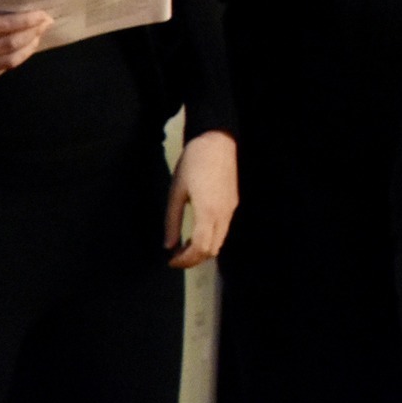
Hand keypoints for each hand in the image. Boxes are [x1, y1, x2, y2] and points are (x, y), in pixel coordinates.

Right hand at [0, 0, 53, 83]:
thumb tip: (30, 11)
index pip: (5, 26)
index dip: (27, 21)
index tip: (43, 15)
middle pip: (10, 45)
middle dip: (33, 34)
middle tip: (45, 24)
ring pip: (10, 61)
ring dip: (29, 48)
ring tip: (38, 36)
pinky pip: (1, 69)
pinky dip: (16, 58)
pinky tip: (24, 48)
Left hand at [165, 130, 236, 268]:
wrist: (217, 141)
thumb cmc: (193, 163)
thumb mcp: (176, 191)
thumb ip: (172, 221)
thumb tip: (168, 245)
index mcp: (208, 212)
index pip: (201, 248)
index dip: (185, 260)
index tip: (170, 261)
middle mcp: (224, 214)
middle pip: (213, 249)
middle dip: (194, 259)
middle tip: (175, 257)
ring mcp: (231, 209)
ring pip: (220, 241)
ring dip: (202, 249)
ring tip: (184, 246)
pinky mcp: (233, 203)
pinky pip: (223, 229)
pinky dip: (210, 237)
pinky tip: (196, 231)